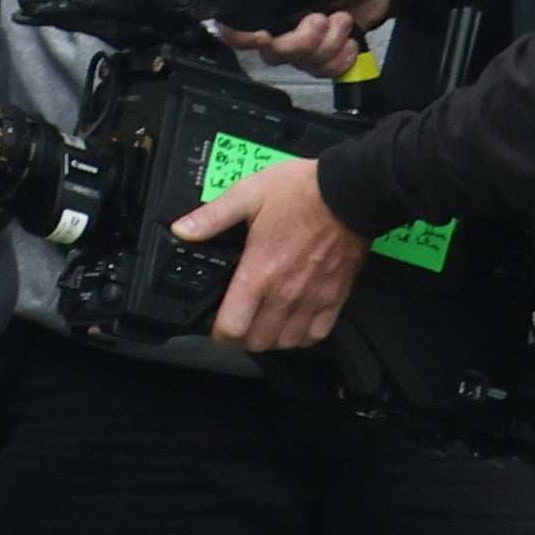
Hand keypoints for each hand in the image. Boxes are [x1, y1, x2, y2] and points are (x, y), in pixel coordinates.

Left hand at [175, 155, 363, 352]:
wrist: (351, 192)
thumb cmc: (303, 192)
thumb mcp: (247, 194)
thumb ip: (211, 217)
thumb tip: (182, 230)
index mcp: (259, 273)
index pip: (232, 327)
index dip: (217, 332)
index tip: (213, 324)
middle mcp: (285, 293)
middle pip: (257, 342)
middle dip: (241, 337)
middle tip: (237, 321)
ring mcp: (312, 298)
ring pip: (286, 343)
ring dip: (271, 339)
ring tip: (263, 323)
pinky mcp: (335, 297)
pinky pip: (317, 334)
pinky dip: (303, 336)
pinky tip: (293, 322)